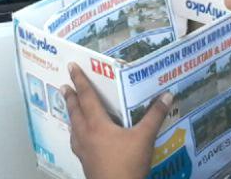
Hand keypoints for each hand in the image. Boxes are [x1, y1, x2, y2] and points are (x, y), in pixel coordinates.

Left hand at [63, 63, 171, 178]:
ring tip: (70, 108)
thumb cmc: (127, 164)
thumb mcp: (144, 137)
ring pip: (74, 127)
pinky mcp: (86, 162)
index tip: (71, 67)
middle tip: (64, 85)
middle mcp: (86, 135)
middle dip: (70, 97)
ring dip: (71, 114)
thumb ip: (154, 115)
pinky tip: (80, 137)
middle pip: (75, 111)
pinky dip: (76, 132)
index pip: (86, 97)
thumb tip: (167, 95)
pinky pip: (77, 141)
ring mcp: (83, 150)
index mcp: (97, 124)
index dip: (80, 81)